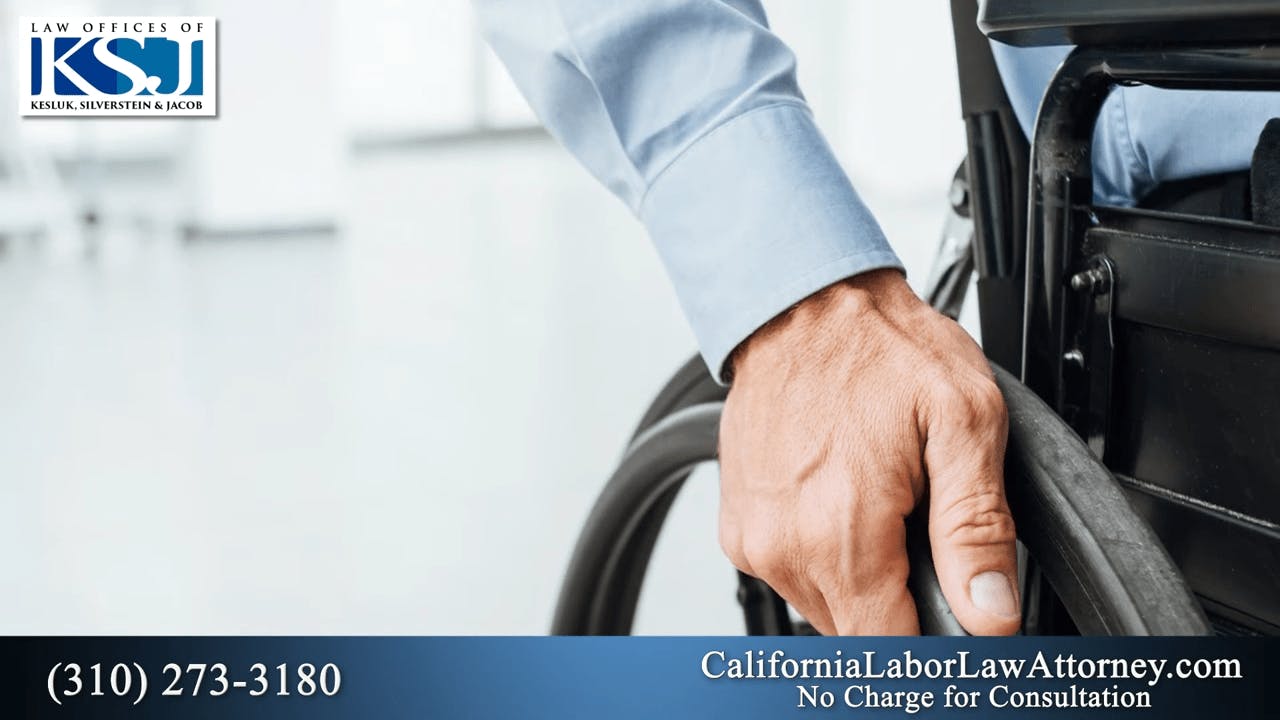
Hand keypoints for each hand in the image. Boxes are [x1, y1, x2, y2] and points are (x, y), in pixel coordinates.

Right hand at [718, 269, 1018, 634]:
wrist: (803, 306)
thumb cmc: (880, 348)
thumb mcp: (963, 421)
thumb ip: (977, 528)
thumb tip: (990, 612)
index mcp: (841, 531)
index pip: (887, 649)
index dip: (933, 642)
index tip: (952, 605)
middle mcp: (783, 545)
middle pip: (859, 632)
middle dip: (901, 598)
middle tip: (920, 524)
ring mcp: (754, 539)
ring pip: (826, 607)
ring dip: (863, 576)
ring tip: (878, 501)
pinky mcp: (738, 528)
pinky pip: (793, 574)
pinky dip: (825, 554)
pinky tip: (841, 498)